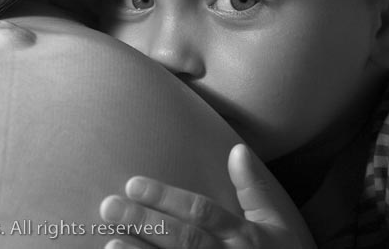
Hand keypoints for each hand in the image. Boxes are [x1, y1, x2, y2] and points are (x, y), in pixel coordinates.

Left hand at [99, 144, 314, 247]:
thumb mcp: (279, 223)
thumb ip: (255, 189)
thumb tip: (238, 149)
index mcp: (245, 235)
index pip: (200, 212)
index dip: (166, 198)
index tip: (132, 184)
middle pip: (183, 239)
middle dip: (145, 223)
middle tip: (109, 207)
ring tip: (110, 243)